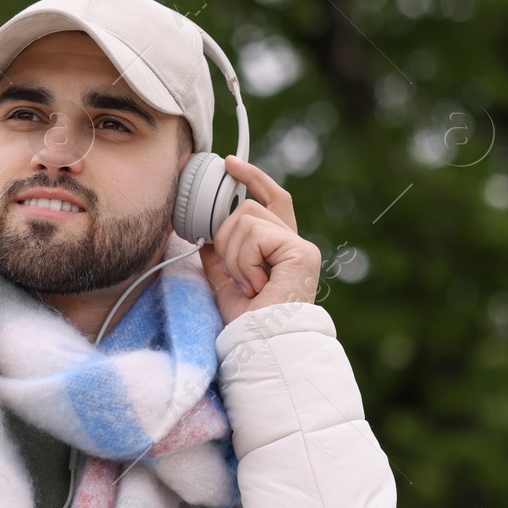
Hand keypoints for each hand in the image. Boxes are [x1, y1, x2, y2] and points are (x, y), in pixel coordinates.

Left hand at [199, 156, 321, 325]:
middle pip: (248, 209)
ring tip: (247, 284)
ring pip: (246, 219)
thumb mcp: (225, 282)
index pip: (271, 199)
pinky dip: (245, 261)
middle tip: (234, 273)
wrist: (260, 344)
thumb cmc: (247, 323)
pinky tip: (256, 285)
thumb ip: (220, 256)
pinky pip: (255, 236)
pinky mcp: (301, 252)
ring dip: (234, 255)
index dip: (253, 179)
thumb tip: (205, 235)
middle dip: (226, 238)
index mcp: (280, 248)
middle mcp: (295, 244)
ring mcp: (301, 247)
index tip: (230, 163)